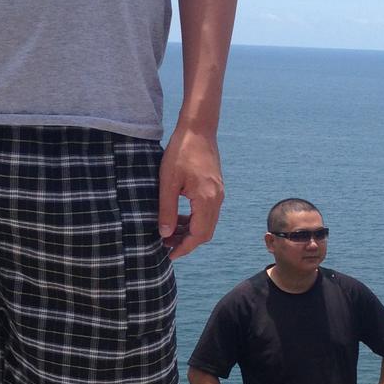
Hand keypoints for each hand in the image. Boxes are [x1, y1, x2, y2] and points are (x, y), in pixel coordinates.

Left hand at [158, 125, 223, 258]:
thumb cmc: (181, 151)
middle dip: (186, 242)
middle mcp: (216, 199)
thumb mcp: (168, 182)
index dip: (184, 248)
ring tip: (169, 233)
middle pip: (205, 232)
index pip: (198, 235)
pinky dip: (194, 220)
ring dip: (190, 232)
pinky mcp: (215, 188)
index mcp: (206, 199)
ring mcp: (218, 193)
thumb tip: (165, 234)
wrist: (198, 129)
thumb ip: (167, 210)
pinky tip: (179, 217)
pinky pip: (207, 212)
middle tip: (166, 246)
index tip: (168, 254)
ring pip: (207, 223)